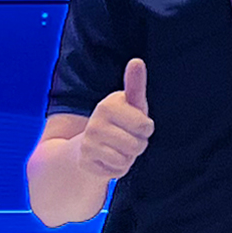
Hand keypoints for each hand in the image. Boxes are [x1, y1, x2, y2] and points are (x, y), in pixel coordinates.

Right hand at [76, 58, 153, 180]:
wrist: (91, 143)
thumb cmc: (121, 120)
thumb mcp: (131, 103)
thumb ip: (135, 84)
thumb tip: (137, 61)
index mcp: (107, 105)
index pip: (145, 126)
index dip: (146, 129)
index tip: (136, 123)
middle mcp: (94, 123)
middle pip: (137, 145)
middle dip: (138, 145)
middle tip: (126, 138)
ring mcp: (88, 143)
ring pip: (126, 159)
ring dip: (128, 157)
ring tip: (119, 148)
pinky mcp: (85, 162)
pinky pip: (115, 172)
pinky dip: (117, 168)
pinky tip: (109, 159)